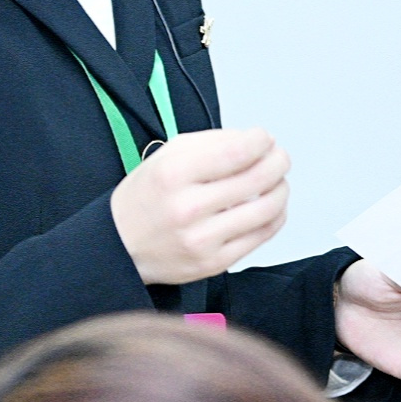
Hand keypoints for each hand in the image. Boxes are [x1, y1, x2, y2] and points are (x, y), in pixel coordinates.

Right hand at [109, 129, 288, 285]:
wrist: (119, 246)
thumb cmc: (146, 199)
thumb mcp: (166, 156)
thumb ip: (212, 143)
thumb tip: (255, 141)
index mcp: (174, 174)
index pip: (237, 151)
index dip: (261, 141)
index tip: (263, 138)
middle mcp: (187, 208)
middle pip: (258, 178)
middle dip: (278, 161)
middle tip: (279, 157)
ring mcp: (202, 239)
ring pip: (267, 208)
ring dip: (281, 188)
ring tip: (277, 181)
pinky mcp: (213, 263)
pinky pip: (261, 236)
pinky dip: (275, 216)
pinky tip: (270, 206)